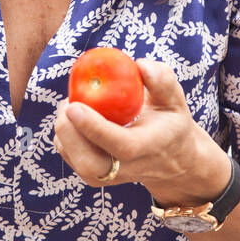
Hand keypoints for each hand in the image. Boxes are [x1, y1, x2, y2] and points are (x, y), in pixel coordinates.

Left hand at [53, 58, 230, 206]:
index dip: (94, 127)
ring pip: (73, 158)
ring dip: (65, 129)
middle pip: (89, 163)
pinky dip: (64, 133)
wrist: (172, 160)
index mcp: (148, 148)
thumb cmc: (170, 122)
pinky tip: (77, 117)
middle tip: (69, 102)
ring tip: (77, 104)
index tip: (74, 106)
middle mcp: (127, 168)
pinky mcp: (92, 175)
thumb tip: (140, 64)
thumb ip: (162, 80)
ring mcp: (108, 176)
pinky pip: (68, 154)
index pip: (121, 145)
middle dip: (69, 131)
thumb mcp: (175, 100)